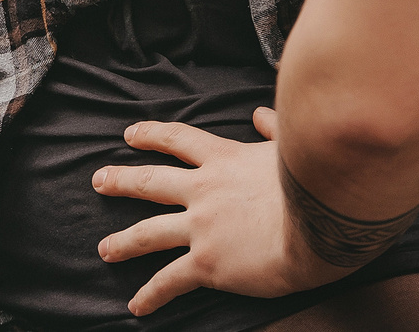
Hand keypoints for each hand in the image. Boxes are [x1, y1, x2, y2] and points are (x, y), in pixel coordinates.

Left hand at [91, 110, 348, 313]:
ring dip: (123, 242)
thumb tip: (258, 113)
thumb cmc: (312, 182)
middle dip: (121, 181)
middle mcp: (203, 190)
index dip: (152, 135)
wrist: (320, 222)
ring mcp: (200, 227)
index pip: (178, 140)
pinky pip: (169, 280)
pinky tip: (137, 305)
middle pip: (151, 182)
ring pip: (148, 232)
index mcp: (223, 159)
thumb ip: (271, 127)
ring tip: (105, 248)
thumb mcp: (290, 144)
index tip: (131, 134)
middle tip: (99, 180)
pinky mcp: (206, 262)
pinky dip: (150, 294)